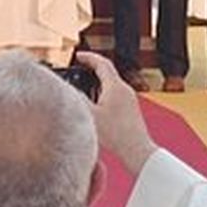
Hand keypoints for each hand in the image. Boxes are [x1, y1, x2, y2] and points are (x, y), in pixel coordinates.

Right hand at [76, 51, 155, 175]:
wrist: (137, 151)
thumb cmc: (116, 134)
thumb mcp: (90, 115)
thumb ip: (78, 99)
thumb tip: (69, 90)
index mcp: (115, 86)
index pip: (102, 63)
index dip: (88, 57)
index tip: (78, 56)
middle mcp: (125, 90)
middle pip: (107, 72)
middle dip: (92, 69)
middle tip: (79, 69)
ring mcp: (130, 100)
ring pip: (112, 85)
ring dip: (98, 83)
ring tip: (85, 88)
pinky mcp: (131, 110)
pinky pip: (116, 95)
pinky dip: (104, 94)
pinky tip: (96, 107)